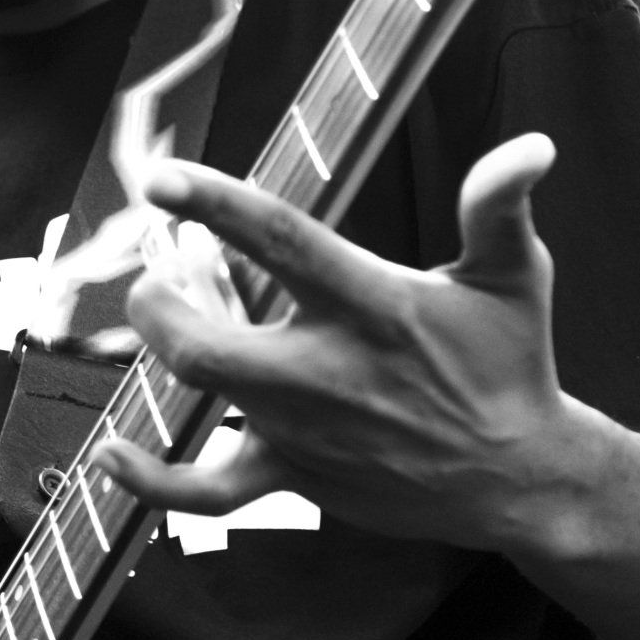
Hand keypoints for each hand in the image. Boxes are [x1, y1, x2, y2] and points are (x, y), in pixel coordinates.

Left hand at [100, 134, 577, 551]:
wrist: (517, 477)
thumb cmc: (509, 367)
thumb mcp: (514, 278)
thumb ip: (499, 208)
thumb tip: (531, 146)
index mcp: (373, 308)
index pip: (283, 243)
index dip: (216, 205)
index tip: (162, 179)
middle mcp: (328, 372)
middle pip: (207, 344)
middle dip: (159, 305)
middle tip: (154, 274)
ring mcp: (303, 432)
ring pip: (201, 394)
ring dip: (167, 348)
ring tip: (163, 314)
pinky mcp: (293, 477)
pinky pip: (206, 492)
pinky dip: (150, 480)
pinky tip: (109, 455)